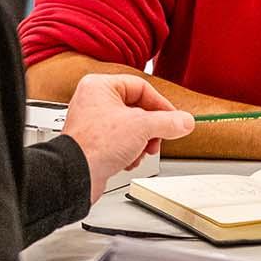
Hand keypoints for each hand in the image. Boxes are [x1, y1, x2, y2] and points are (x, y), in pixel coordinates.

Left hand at [60, 74, 195, 203]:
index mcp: (100, 86)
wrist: (76, 175)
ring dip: (141, 143)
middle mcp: (94, 101)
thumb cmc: (95, 145)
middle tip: (157, 139)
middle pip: (137, 109)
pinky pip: (121, 142)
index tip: (175, 118)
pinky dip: (129, 152)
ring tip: (140, 152)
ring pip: (131, 128)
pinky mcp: (94, 143)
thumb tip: (185, 121)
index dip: (161, 104)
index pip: (141, 87)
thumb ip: (168, 122)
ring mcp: (93, 122)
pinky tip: (128, 161)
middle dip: (150, 129)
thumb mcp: (142, 128)